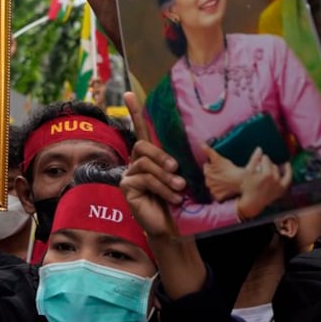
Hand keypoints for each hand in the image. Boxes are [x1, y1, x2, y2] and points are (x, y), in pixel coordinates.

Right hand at [120, 92, 185, 237]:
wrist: (176, 228)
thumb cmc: (182, 202)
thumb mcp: (183, 176)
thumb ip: (179, 161)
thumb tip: (194, 145)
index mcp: (151, 156)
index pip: (141, 130)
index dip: (134, 111)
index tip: (129, 94)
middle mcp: (137, 161)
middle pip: (143, 144)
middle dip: (161, 156)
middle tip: (177, 169)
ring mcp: (129, 174)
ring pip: (144, 162)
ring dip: (165, 176)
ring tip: (179, 188)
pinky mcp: (126, 187)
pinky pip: (142, 177)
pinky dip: (160, 187)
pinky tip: (171, 197)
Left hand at [201, 143, 245, 201]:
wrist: (241, 181)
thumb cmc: (230, 169)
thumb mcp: (219, 158)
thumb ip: (208, 150)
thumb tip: (200, 142)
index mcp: (206, 171)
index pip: (207, 167)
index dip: (213, 166)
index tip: (220, 166)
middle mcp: (207, 181)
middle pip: (209, 176)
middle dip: (214, 174)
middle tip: (224, 173)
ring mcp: (212, 190)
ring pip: (212, 185)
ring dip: (217, 183)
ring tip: (226, 181)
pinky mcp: (217, 196)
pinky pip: (217, 195)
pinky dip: (220, 193)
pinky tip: (226, 188)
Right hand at [236, 149, 292, 219]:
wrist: (253, 202)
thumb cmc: (248, 186)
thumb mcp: (248, 172)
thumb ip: (254, 159)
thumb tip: (260, 148)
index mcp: (267, 174)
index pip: (266, 160)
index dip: (261, 158)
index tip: (258, 160)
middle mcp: (276, 179)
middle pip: (272, 165)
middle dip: (267, 164)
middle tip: (261, 165)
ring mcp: (280, 184)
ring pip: (278, 170)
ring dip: (274, 167)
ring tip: (270, 166)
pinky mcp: (282, 189)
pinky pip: (288, 178)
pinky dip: (288, 171)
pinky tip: (287, 165)